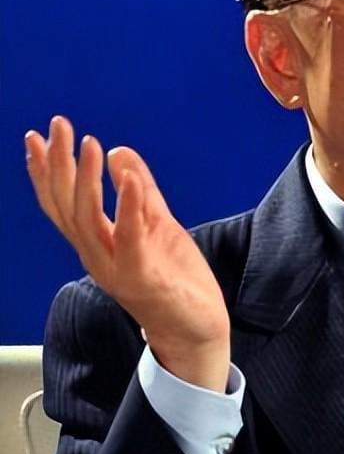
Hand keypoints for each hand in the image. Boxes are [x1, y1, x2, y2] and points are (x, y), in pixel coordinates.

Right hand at [26, 116, 230, 390]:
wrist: (195, 328)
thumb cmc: (173, 278)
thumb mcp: (157, 223)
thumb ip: (139, 191)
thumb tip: (119, 152)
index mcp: (97, 243)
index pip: (62, 203)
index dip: (46, 171)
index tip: (37, 136)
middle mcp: (97, 255)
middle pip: (66, 205)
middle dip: (59, 164)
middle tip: (58, 126)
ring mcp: (116, 268)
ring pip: (88, 220)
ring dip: (86, 179)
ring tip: (89, 143)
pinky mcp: (143, 277)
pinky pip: (130, 238)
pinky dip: (126, 206)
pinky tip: (124, 178)